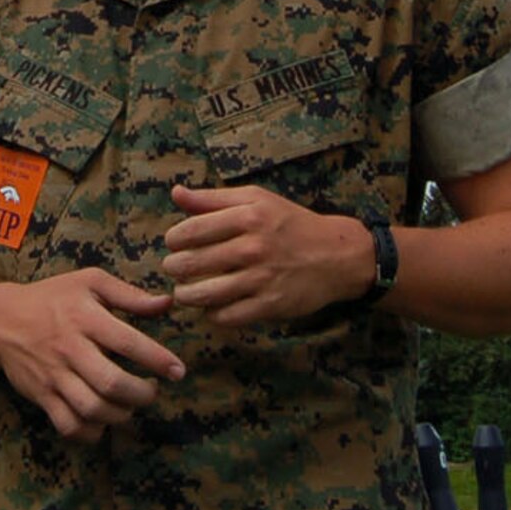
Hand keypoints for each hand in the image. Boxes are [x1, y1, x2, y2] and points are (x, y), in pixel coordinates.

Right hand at [0, 269, 182, 443]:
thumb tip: (166, 304)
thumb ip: (129, 294)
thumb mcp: (89, 282)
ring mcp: (53, 376)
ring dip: (121, 414)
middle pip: (111, 383)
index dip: (158, 359)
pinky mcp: (42, 396)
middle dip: (142, 394)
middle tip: (153, 390)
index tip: (178, 371)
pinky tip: (103, 422)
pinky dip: (92, 432)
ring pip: (92, 409)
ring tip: (130, 405)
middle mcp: (69, 348)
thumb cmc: (53, 298)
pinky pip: (69, 425)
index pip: (128, 342)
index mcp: (84, 317)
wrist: (1, 320)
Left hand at [161, 184, 371, 326]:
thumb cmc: (291, 224)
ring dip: (186, 295)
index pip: (190, 230)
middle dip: (174, 267)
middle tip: (174, 268)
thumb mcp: (256, 200)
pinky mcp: (271, 305)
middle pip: (191, 263)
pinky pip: (226, 316)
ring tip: (184, 291)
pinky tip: (211, 306)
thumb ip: (213, 198)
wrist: (337, 255)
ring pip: (204, 294)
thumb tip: (176, 192)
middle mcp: (254, 247)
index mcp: (248, 217)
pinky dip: (212, 314)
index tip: (173, 243)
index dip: (173, 239)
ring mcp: (262, 278)